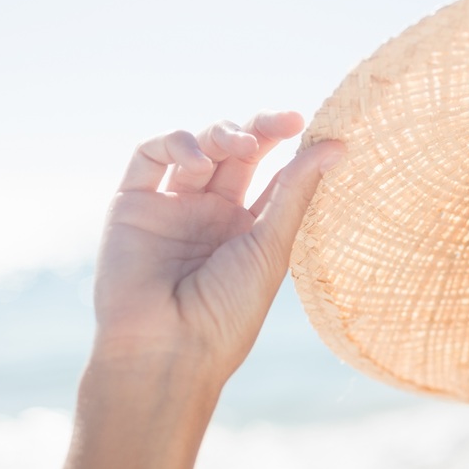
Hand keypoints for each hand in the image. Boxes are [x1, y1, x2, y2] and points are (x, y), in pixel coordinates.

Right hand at [92, 111, 343, 380]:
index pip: (272, 174)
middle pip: (236, 152)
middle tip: (287, 121)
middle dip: (259, 129)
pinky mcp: (131, 204)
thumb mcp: (271, 247)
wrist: (167, 348)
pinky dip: (176, 145)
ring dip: (221, 133)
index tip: (317, 130)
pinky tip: (199, 164)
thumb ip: (296, 192)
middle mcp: (210, 215)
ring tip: (240, 145)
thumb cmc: (228, 311)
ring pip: (196, 147)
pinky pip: (149, 156)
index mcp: (249, 230)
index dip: (292, 148)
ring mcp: (171, 207)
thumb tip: (336, 145)